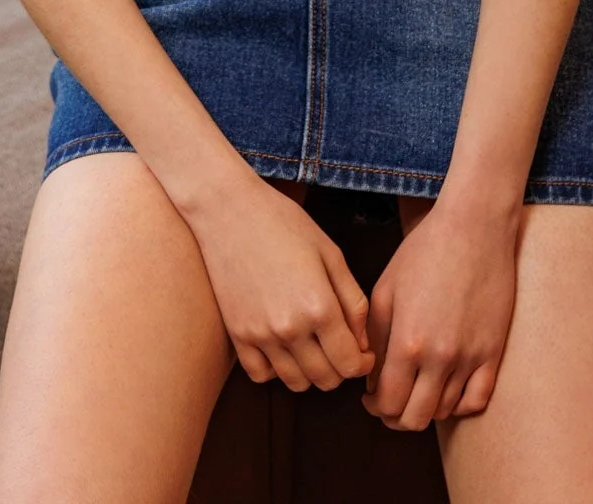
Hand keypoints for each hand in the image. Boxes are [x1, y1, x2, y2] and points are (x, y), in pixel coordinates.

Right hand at [188, 172, 376, 391]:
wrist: (228, 210)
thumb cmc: (284, 223)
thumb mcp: (330, 253)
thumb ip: (353, 301)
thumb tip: (361, 343)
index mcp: (319, 307)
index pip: (350, 364)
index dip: (362, 364)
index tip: (363, 353)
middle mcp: (290, 328)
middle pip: (325, 379)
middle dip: (340, 369)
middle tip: (340, 348)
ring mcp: (260, 334)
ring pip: (296, 382)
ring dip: (311, 372)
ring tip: (313, 347)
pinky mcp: (237, 334)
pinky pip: (261, 375)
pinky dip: (277, 370)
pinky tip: (283, 348)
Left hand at [361, 195, 518, 431]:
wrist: (474, 228)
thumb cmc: (424, 251)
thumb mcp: (386, 289)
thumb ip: (374, 338)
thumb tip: (371, 376)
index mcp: (407, 342)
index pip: (388, 402)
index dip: (375, 407)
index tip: (370, 399)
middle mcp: (440, 358)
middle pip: (415, 417)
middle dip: (396, 416)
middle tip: (389, 402)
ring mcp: (471, 358)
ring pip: (445, 411)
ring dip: (425, 409)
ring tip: (415, 391)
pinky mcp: (494, 352)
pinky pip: (477, 400)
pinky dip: (459, 405)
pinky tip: (446, 390)